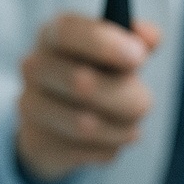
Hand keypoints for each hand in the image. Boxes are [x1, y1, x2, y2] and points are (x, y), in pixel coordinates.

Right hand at [15, 11, 162, 183]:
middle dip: (126, 96)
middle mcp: (35, 66)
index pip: (68, 32)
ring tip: (132, 123)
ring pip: (86, 125)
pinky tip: (111, 138)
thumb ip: (135, 38)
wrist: (51, 118)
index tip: (140, 57)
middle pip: (82, 83)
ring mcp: (32, 105)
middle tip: (146, 101)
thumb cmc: (90, 71)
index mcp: (52, 34)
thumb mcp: (110, 48)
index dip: (104, 44)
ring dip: (122, 127)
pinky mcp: (39, 142)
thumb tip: (151, 36)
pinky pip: (86, 151)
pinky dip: (111, 147)